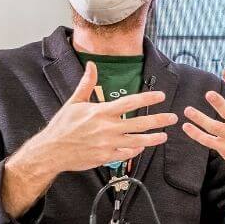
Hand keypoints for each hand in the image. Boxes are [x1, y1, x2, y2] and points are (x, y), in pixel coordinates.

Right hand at [2, 62, 175, 215]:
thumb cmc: (62, 126)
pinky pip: (126, 154)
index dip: (148, 98)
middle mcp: (107, 128)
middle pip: (140, 123)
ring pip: (137, 141)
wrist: (52, 151)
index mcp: (101, 112)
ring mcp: (108, 144)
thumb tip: (92, 65)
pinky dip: (135, 150)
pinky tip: (142, 146)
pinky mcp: (106, 157)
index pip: (130, 103)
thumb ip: (87, 84)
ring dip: (153, 138)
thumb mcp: (74, 102)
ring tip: (164, 136)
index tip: (161, 95)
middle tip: (172, 118)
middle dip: (159, 120)